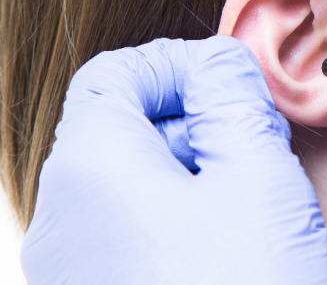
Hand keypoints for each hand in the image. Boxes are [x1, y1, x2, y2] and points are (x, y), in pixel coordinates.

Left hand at [21, 36, 326, 283]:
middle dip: (197, 118)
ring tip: (257, 197)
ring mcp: (77, 273)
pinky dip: (184, 218)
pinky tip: (238, 246)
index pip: (115, 75)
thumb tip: (219, 62)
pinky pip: (134, 236)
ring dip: (197, 170)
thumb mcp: (257, 174)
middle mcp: (65, 221)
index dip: (181, 62)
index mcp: (92, 170)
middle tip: (260, 141)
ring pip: (132, 185)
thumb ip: (234, 95)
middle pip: (123, 128)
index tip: (237, 83)